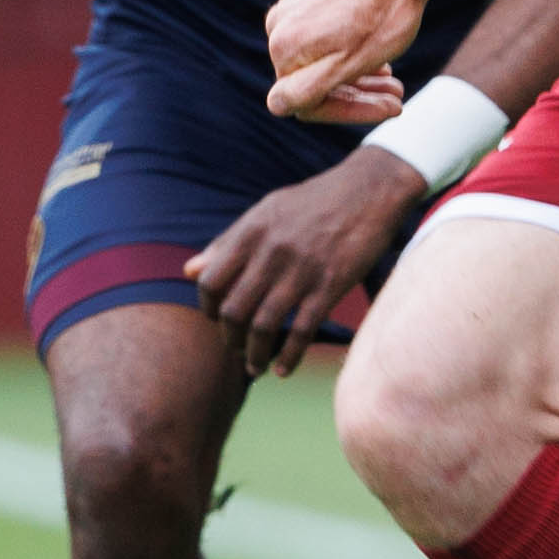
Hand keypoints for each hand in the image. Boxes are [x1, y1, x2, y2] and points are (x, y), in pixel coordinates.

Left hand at [189, 149, 427, 376]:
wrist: (369, 189)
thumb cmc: (314, 201)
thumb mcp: (266, 211)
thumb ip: (228, 242)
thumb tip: (189, 271)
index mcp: (251, 232)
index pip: (210, 282)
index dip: (207, 308)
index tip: (216, 320)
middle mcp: (271, 253)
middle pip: (233, 311)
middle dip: (229, 339)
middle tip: (235, 349)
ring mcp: (301, 271)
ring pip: (263, 327)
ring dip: (254, 355)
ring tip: (254, 367)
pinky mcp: (330, 285)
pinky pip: (302, 331)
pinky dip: (289, 357)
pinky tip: (284, 370)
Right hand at [266, 0, 428, 119]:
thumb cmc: (383, 15)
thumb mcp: (350, 63)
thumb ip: (307, 89)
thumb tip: (277, 105)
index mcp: (285, 47)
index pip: (307, 103)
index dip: (347, 112)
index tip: (386, 108)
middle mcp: (279, 28)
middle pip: (316, 82)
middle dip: (359, 96)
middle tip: (397, 97)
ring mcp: (293, 11)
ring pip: (324, 62)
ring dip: (360, 80)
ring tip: (393, 84)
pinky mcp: (310, 0)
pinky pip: (326, 41)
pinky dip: (353, 55)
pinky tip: (381, 61)